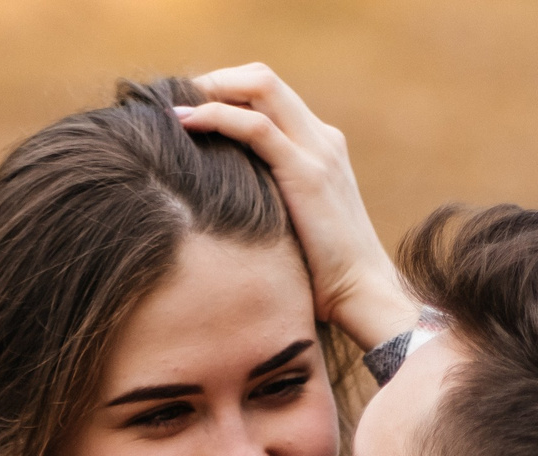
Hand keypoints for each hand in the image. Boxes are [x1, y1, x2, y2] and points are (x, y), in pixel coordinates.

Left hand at [178, 66, 419, 351]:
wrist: (363, 295)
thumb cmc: (324, 276)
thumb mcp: (292, 224)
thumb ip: (269, 200)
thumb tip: (220, 206)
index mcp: (320, 147)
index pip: (269, 96)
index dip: (226, 92)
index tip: (188, 110)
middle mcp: (322, 138)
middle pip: (262, 79)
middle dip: (214, 81)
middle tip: (174, 100)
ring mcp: (318, 151)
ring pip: (260, 87)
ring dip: (211, 88)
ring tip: (173, 108)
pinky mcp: (307, 172)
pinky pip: (256, 126)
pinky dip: (216, 115)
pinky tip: (185, 122)